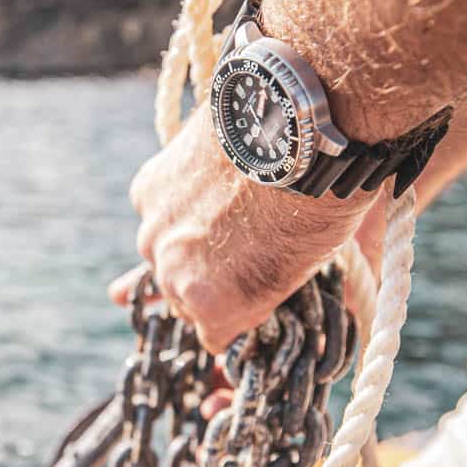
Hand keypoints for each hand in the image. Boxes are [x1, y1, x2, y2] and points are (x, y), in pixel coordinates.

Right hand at [107, 108, 373, 351]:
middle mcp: (174, 279)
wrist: (293, 128)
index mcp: (215, 308)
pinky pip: (155, 210)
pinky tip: (205, 183)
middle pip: (182, 299)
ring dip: (184, 243)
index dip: (236, 319)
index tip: (252, 302)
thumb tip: (322, 334)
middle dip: (208, 283)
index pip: (214, 338)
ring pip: (160, 256)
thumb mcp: (317, 268)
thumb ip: (294, 301)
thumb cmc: (318, 203)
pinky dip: (174, 203)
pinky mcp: (145, 191)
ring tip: (221, 215)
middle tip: (242, 252)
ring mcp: (153, 234)